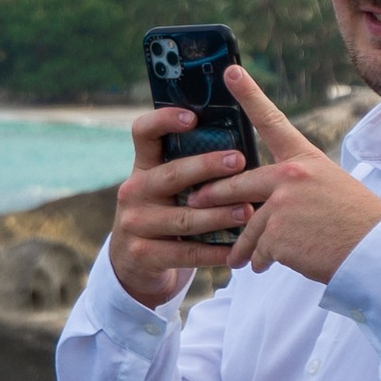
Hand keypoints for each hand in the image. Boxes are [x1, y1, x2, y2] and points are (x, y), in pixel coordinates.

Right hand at [108, 104, 254, 307]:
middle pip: (171, 175)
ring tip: (248, 211)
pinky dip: (214, 252)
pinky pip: (186, 253)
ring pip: (184, 218)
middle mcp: (133, 191)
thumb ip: (190, 170)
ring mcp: (134, 224)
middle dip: (206, 166)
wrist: (133, 264)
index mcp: (142, 167)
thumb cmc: (166, 216)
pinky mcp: (142, 254)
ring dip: (219, 215)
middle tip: (239, 160)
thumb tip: (240, 149)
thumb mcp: (167, 189)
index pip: (143, 133)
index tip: (193, 117)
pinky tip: (236, 251)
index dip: (163, 120)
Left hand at [222, 68, 380, 283]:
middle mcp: (291, 176)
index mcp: (306, 160)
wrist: (377, 251)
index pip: (272, 121)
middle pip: (238, 184)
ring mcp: (282, 205)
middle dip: (213, 196)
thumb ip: (293, 188)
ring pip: (247, 226)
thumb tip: (258, 204)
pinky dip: (260, 261)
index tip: (230, 71)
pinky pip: (258, 250)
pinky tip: (266, 266)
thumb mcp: (329, 189)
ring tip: (240, 260)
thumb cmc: (357, 223)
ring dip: (243, 246)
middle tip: (195, 200)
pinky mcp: (278, 234)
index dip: (250, 95)